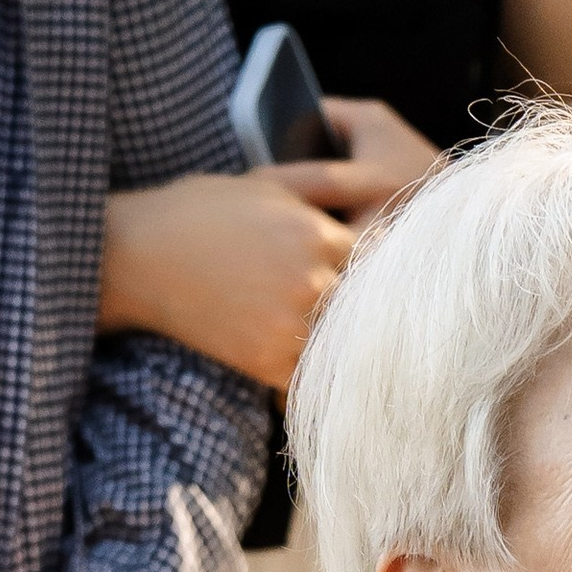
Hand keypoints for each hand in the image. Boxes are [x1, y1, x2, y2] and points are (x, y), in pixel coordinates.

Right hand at [96, 110, 434, 391]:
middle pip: (372, 308)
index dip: (399, 272)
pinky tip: (346, 387)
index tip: (422, 283)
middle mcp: (311, 280)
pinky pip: (315, 378)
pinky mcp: (268, 362)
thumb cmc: (199, 211)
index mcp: (317, 233)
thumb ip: (322, 192)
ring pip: (349, 346)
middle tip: (432, 336)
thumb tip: (375, 199)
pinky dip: (328, 381)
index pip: (383, 259)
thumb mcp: (265, 184)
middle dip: (390, 317)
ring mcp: (290, 325)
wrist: (139, 255)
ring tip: (398, 367)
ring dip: (363, 353)